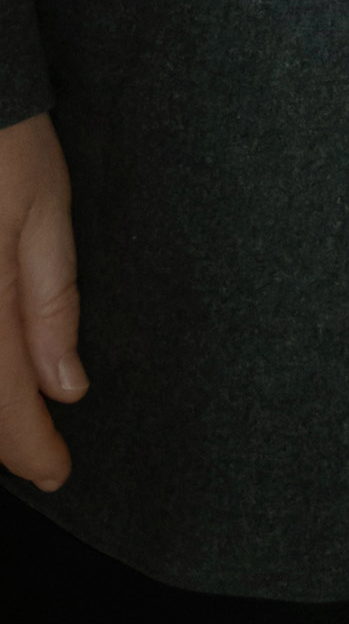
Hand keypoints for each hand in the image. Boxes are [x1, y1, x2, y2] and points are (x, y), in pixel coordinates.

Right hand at [0, 110, 83, 491]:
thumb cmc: (5, 149)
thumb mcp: (45, 215)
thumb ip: (51, 306)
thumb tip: (67, 389)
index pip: (3, 407)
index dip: (31, 450)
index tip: (59, 473)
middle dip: (4, 437)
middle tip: (42, 453)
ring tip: (17, 423)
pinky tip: (0, 371)